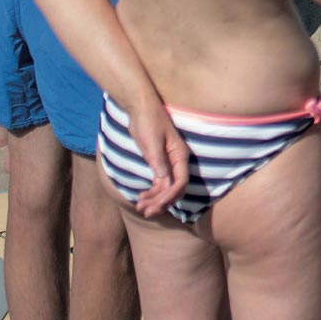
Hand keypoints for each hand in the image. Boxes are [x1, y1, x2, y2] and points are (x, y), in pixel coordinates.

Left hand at [126, 97, 193, 218]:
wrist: (139, 107)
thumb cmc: (147, 121)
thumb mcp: (152, 143)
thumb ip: (158, 162)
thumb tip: (165, 183)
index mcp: (180, 155)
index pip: (180, 182)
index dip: (170, 196)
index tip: (156, 207)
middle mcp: (177, 160)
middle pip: (174, 188)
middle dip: (161, 202)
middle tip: (145, 212)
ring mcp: (168, 162)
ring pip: (166, 187)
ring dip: (155, 199)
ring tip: (139, 207)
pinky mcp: (159, 162)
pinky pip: (159, 182)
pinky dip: (152, 192)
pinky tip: (141, 196)